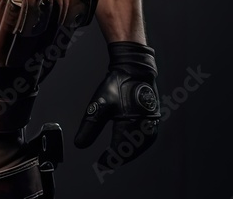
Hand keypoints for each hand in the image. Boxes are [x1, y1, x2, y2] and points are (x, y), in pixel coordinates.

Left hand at [74, 41, 159, 169]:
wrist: (134, 68)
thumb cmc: (117, 85)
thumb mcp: (99, 105)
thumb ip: (89, 126)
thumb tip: (79, 144)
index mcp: (131, 126)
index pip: (119, 150)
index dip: (110, 159)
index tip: (101, 164)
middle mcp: (145, 128)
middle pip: (132, 150)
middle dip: (120, 157)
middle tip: (108, 162)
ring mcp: (151, 123)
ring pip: (140, 146)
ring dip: (130, 152)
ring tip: (118, 156)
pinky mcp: (153, 119)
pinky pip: (146, 137)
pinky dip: (137, 144)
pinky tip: (130, 144)